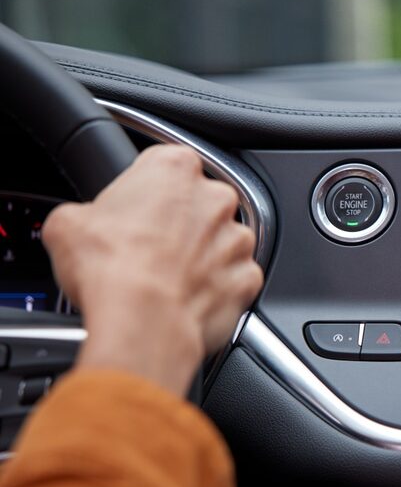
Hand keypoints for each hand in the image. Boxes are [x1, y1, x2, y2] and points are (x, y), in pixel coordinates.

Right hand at [42, 145, 263, 395]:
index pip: (163, 165)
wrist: (143, 321)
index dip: (145, 190)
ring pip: (222, 242)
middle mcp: (215, 198)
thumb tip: (80, 224)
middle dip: (177, 223)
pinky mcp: (248, 278)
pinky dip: (217, 289)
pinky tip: (188, 299)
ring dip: (201, 255)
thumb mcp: (67, 225)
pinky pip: (235, 279)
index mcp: (174, 168)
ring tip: (166, 278)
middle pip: (198, 203)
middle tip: (146, 248)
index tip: (133, 208)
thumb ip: (84, 213)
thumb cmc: (111, 268)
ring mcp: (238, 239)